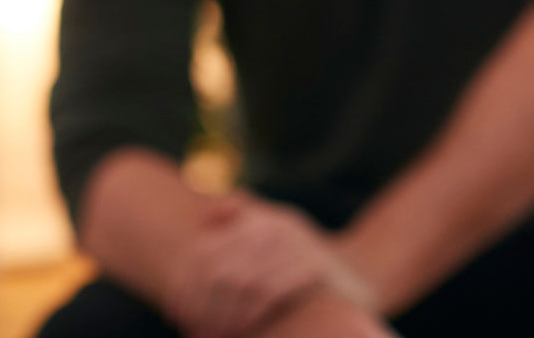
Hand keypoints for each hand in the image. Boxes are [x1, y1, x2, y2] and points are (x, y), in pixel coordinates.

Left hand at [162, 190, 373, 337]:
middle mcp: (276, 228)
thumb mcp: (277, 227)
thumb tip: (209, 209)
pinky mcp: (313, 270)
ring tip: (211, 335)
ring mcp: (296, 247)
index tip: (175, 311)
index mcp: (261, 220)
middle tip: (189, 328)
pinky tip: (241, 331)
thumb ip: (245, 215)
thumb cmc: (306, 255)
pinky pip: (270, 295)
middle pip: (220, 269)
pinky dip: (250, 316)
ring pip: (242, 284)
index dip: (187, 283)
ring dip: (221, 315)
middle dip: (200, 304)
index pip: (208, 249)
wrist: (357, 275)